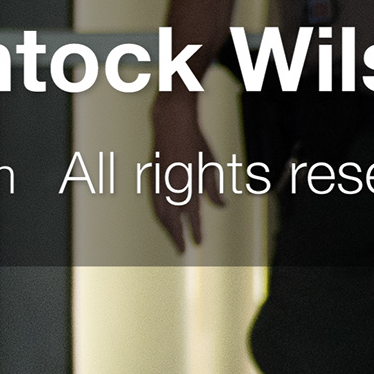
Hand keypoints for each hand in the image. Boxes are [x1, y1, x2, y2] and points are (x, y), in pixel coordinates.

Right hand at [150, 90, 219, 253]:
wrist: (173, 124)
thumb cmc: (195, 143)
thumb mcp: (211, 166)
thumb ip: (214, 189)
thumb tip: (221, 206)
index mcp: (191, 184)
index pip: (193, 215)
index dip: (195, 230)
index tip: (198, 243)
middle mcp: (174, 186)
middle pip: (173, 219)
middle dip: (177, 235)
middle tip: (181, 249)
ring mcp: (160, 183)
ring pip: (160, 213)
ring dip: (166, 228)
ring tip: (172, 237)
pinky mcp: (151, 177)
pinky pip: (153, 202)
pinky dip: (158, 214)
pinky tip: (161, 218)